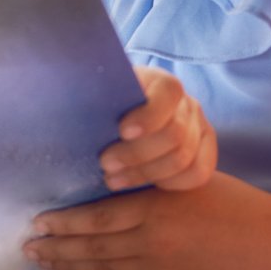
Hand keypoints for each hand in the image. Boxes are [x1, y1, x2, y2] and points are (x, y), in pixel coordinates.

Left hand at [27, 172, 270, 269]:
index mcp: (154, 209)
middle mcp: (152, 243)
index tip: (38, 222)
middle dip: (56, 250)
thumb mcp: (181, 180)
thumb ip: (143, 184)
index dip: (62, 223)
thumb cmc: (227, 199)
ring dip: (71, 268)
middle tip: (28, 249)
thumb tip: (99, 181)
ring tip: (46, 264)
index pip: (95, 219)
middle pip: (92, 249)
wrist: (267, 240)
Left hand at [100, 66, 215, 191]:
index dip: (149, 114)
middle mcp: (186, 103)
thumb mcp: (97, 94)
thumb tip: (65, 98)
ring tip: (113, 180)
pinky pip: (198, 173)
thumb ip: (90, 94)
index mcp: (160, 83)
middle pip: (175, 134)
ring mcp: (199, 127)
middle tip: (105, 164)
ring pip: (183, 158)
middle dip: (137, 154)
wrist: (120, 119)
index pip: (168, 92)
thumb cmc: (102, 105)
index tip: (121, 131)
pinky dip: (171, 183)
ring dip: (146, 173)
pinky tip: (145, 186)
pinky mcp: (205, 151)